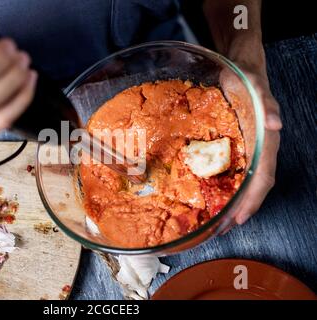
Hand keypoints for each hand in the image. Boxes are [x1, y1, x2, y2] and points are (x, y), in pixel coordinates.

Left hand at [221, 62, 281, 231]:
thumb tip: (276, 126)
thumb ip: (266, 103)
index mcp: (266, 141)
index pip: (263, 178)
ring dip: (234, 202)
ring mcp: (248, 148)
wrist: (241, 66)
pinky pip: (233, 170)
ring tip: (219, 220)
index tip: (238, 219)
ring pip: (245, 181)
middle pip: (255, 186)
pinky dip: (226, 186)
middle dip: (241, 209)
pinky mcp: (236, 144)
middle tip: (222, 228)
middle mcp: (259, 148)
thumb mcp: (254, 86)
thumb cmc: (247, 76)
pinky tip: (213, 194)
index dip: (252, 200)